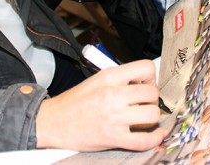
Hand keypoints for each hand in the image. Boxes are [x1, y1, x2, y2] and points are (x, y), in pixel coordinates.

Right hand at [36, 60, 166, 150]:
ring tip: (145, 118)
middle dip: (153, 99)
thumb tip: (144, 81)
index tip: (146, 84)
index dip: (151, 77)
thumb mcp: (96, 80)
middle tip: (145, 103)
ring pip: (152, 115)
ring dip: (153, 118)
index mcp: (109, 77)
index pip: (146, 68)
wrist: (53, 122)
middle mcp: (113, 95)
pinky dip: (155, 139)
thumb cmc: (74, 101)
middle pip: (152, 93)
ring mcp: (114, 118)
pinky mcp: (113, 138)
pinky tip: (156, 135)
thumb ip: (120, 78)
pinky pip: (144, 140)